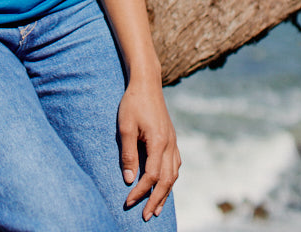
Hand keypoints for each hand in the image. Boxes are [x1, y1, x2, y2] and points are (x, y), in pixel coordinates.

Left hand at [118, 77, 180, 220]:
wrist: (147, 83)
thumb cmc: (133, 102)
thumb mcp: (125, 127)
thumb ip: (128, 153)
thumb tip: (129, 180)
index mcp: (159, 142)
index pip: (151, 176)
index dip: (140, 192)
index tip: (128, 202)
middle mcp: (169, 145)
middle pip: (166, 180)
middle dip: (156, 200)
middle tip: (146, 216)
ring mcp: (173, 142)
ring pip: (173, 174)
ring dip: (165, 193)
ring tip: (156, 208)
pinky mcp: (171, 139)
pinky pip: (175, 165)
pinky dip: (170, 179)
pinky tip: (165, 186)